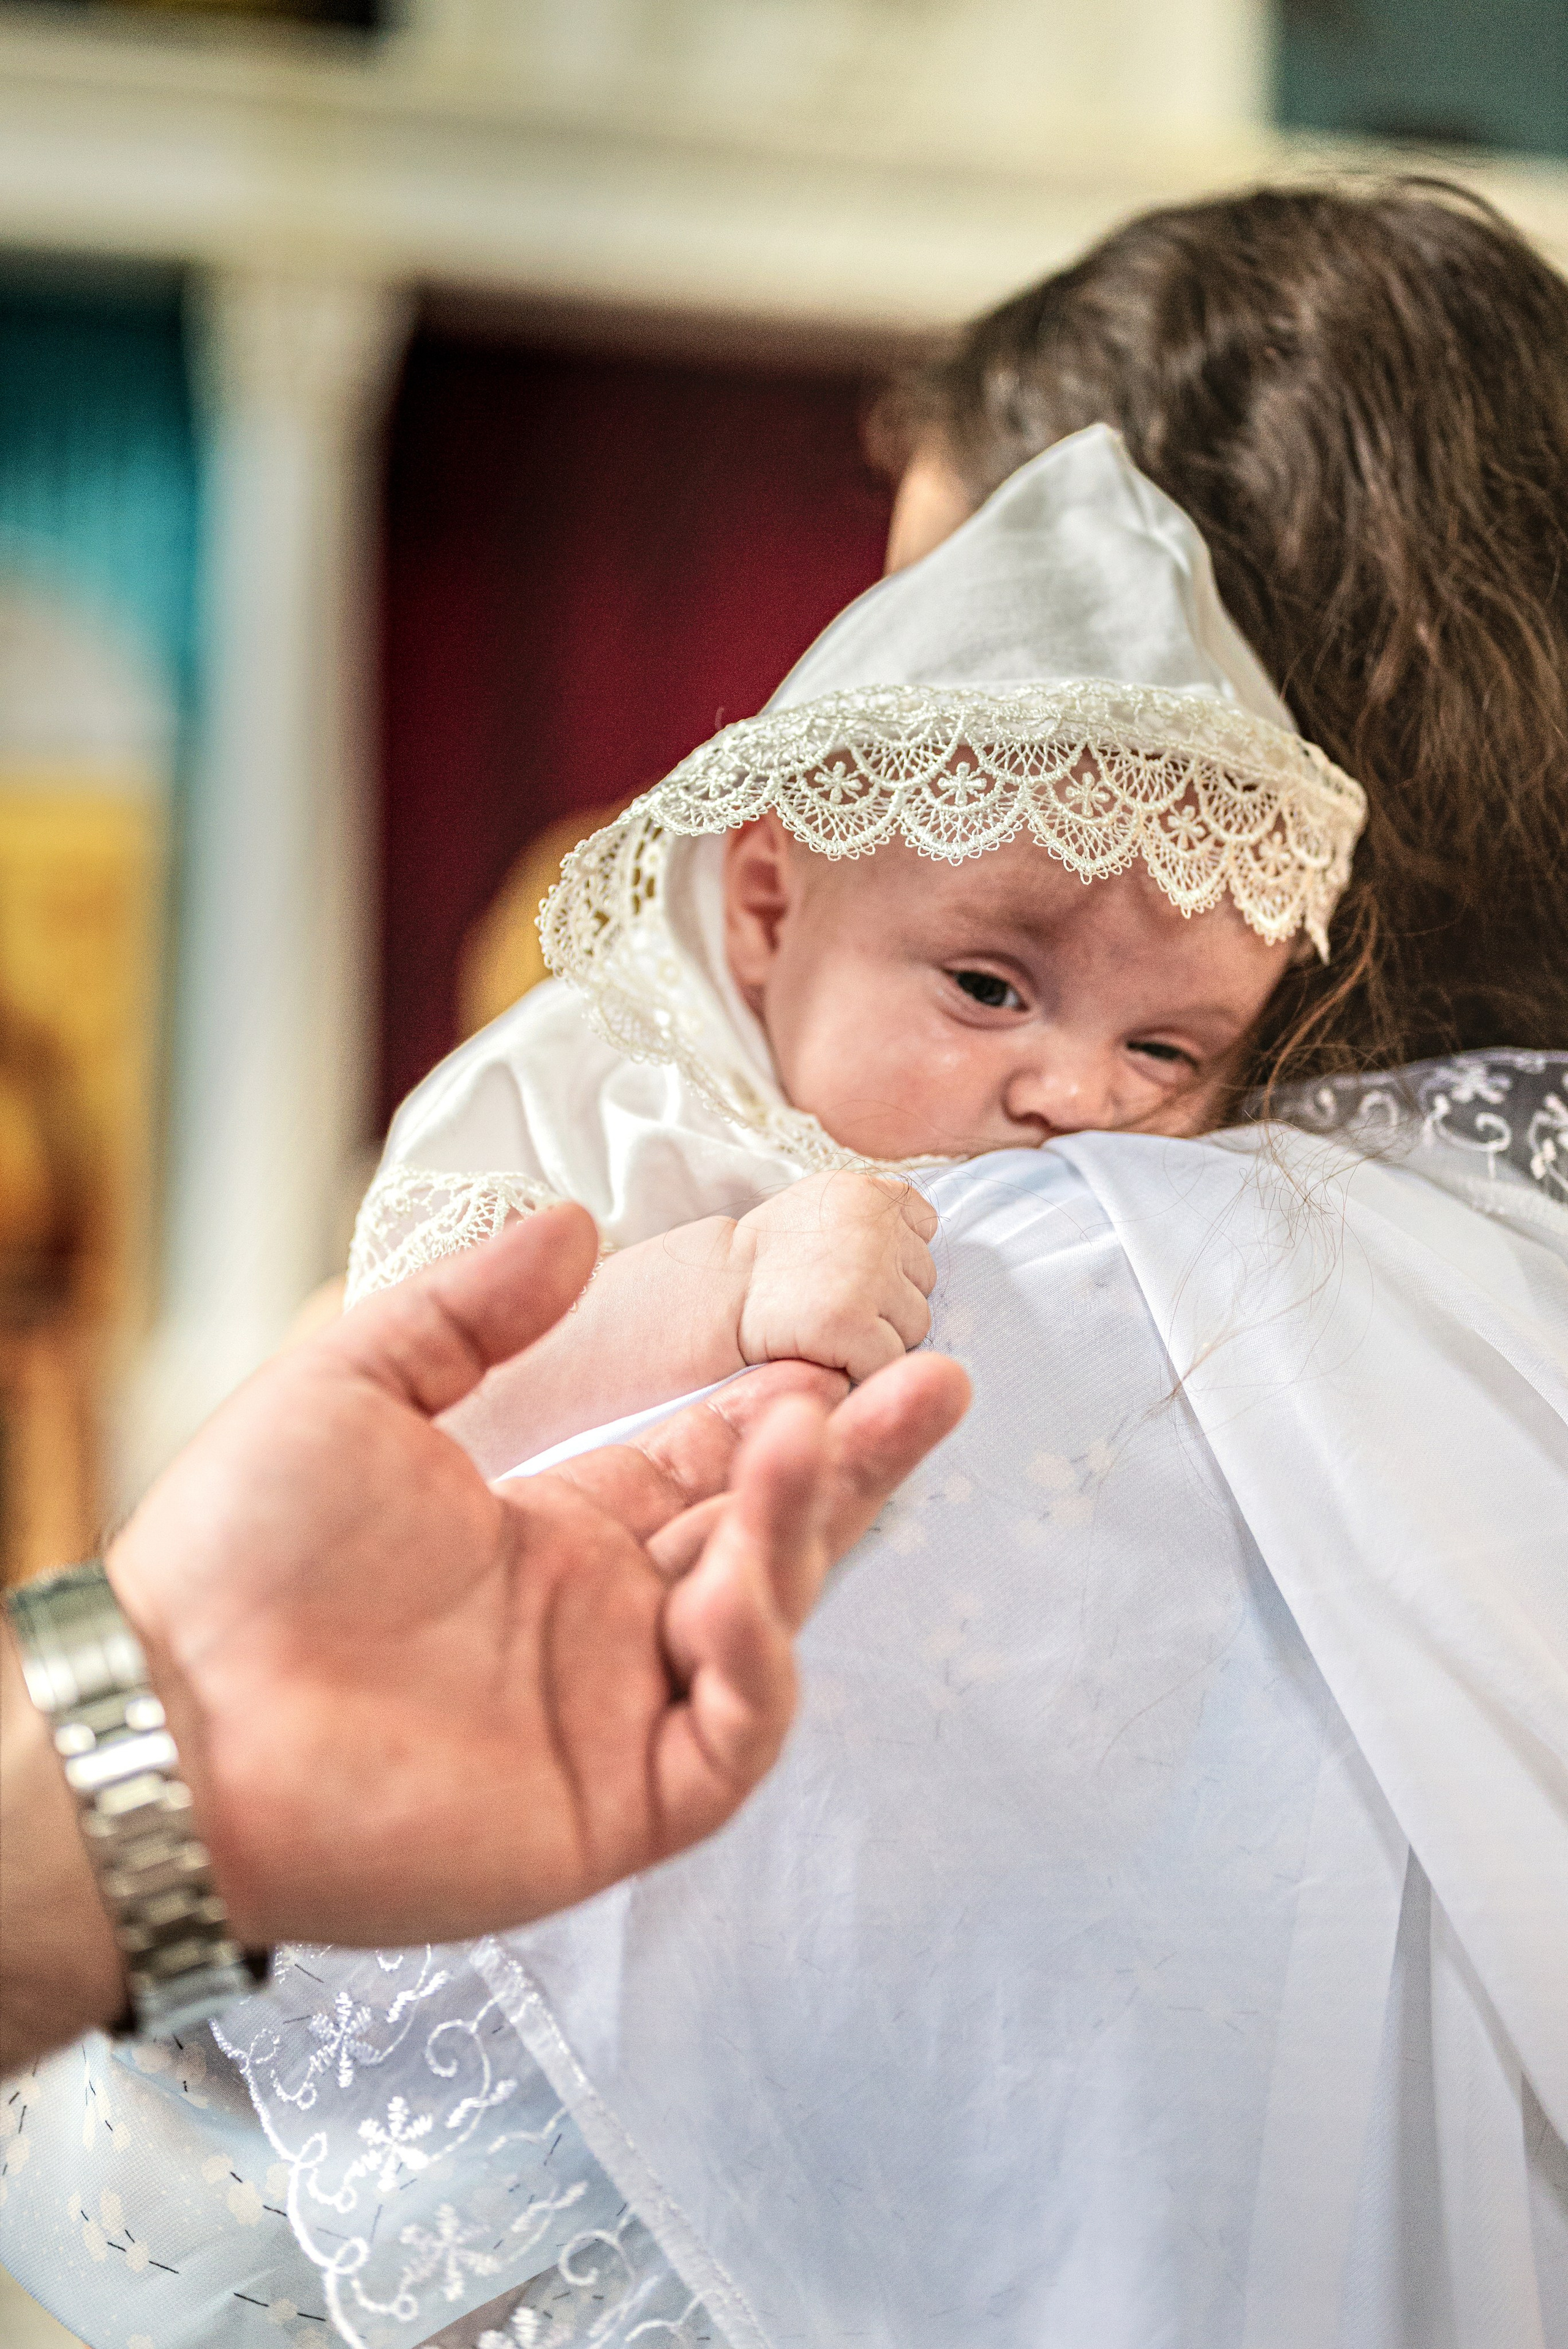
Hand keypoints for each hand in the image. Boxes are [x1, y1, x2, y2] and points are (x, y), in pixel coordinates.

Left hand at [83, 1209, 963, 1958]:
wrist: (167, 1710)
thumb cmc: (237, 1552)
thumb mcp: (355, 1385)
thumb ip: (472, 1308)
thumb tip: (574, 1225)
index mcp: (552, 1537)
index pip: (704, 1469)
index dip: (780, 1416)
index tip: (841, 1355)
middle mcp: (599, 1627)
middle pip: (765, 1540)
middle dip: (855, 1464)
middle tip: (932, 1382)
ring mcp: (612, 1719)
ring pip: (762, 1632)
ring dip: (800, 1535)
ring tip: (814, 1440)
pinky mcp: (613, 1809)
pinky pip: (725, 1740)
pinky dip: (752, 1667)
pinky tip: (733, 1586)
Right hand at [731, 1170, 938, 1381]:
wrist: (716, 1296)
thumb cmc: (769, 1262)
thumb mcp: (820, 1208)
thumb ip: (871, 1219)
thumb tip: (920, 1249)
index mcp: (867, 1192)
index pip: (924, 1223)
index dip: (897, 1254)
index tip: (857, 1268)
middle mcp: (875, 1226)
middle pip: (923, 1279)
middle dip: (890, 1298)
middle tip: (836, 1300)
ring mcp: (867, 1275)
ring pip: (915, 1323)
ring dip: (881, 1334)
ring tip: (830, 1325)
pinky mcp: (853, 1324)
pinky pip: (888, 1360)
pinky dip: (862, 1367)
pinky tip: (825, 1350)